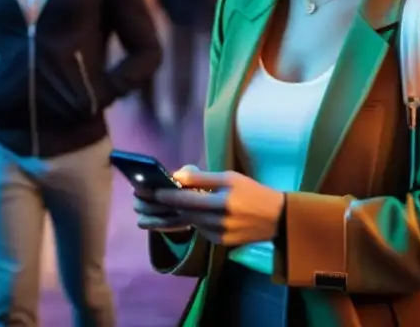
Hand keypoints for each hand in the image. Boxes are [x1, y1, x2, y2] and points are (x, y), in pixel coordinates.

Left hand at [142, 167, 284, 246]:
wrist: (277, 218)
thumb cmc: (253, 192)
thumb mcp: (230, 178)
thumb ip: (203, 178)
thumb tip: (178, 176)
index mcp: (222, 203)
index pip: (186, 201)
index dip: (166, 196)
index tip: (149, 192)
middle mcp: (218, 222)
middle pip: (182, 215)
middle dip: (161, 209)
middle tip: (142, 204)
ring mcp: (219, 235)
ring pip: (190, 224)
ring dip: (172, 217)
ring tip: (152, 212)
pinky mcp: (220, 243)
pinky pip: (200, 231)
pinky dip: (193, 222)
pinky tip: (186, 216)